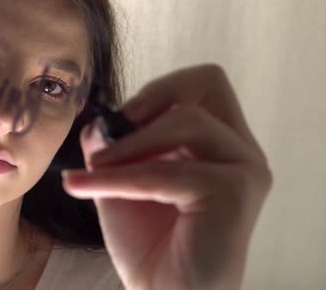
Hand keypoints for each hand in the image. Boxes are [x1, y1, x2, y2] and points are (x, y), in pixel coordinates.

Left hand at [61, 64, 272, 289]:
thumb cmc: (149, 242)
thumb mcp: (121, 178)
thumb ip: (112, 142)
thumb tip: (96, 118)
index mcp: (221, 142)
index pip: (204, 83)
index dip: (160, 89)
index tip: (120, 117)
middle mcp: (240, 150)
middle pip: (208, 83)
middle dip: (151, 100)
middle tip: (112, 132)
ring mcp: (243, 169)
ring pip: (186, 121)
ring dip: (128, 145)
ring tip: (94, 169)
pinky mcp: (234, 192)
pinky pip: (164, 171)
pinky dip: (117, 178)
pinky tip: (82, 185)